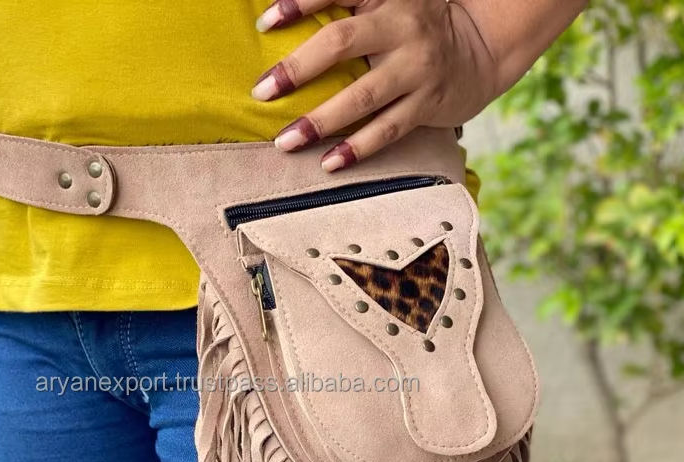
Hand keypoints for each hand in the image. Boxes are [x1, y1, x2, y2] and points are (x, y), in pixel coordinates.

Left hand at [252, 0, 586, 170]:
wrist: (481, 47)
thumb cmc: (417, 23)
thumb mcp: (388, 0)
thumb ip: (347, 4)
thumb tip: (284, 10)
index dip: (300, 3)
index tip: (264, 24)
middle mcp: (402, 26)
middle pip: (341, 42)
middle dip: (297, 68)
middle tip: (262, 92)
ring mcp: (416, 68)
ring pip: (362, 96)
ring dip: (321, 121)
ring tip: (286, 141)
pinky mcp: (427, 104)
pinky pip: (387, 130)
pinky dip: (357, 148)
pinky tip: (328, 163)